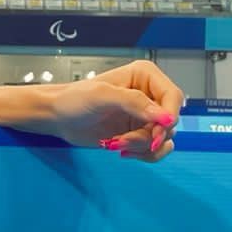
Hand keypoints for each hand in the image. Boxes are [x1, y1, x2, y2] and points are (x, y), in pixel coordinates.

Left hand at [44, 59, 182, 161]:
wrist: (58, 117)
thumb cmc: (74, 99)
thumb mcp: (101, 96)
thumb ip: (133, 102)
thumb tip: (164, 116)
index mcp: (145, 76)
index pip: (173, 97)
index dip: (169, 116)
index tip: (156, 132)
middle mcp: (150, 95)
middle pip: (169, 122)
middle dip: (148, 136)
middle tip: (123, 140)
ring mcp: (145, 116)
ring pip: (163, 139)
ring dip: (141, 146)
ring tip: (116, 143)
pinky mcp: (139, 133)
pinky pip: (155, 150)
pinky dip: (141, 154)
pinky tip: (120, 149)